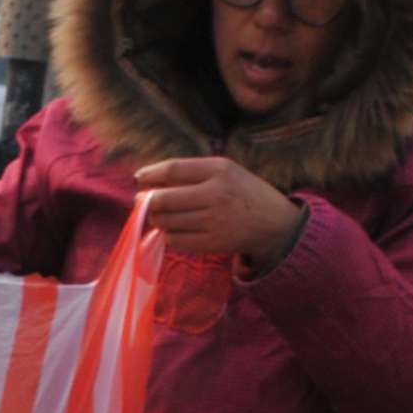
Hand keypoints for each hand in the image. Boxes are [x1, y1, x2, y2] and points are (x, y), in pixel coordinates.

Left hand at [135, 155, 303, 267]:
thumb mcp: (225, 171)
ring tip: (164, 215)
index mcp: (219, 170)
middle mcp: (215, 194)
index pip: (174, 169)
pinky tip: (176, 229)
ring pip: (166, 221)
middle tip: (146, 202)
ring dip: (158, 219)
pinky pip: (175, 239)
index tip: (139, 177)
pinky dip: (169, 234)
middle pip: (164, 199)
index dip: (151, 174)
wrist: (273, 223)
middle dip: (149, 201)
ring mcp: (212, 220)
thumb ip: (192, 172)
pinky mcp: (211, 242)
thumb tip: (150, 180)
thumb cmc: (242, 192)